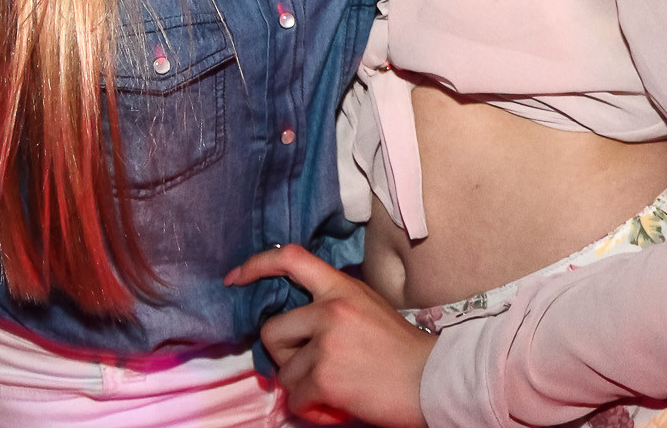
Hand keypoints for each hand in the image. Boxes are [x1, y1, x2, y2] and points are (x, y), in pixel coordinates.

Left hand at [226, 245, 433, 427]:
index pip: (291, 258)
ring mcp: (327, 342)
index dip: (256, 266)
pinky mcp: (325, 376)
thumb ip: (334, 306)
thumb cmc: (402, 349)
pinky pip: (295, 398)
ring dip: (301, 385)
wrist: (432, 378)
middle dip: (284, 355)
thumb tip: (296, 324)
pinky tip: (335, 404)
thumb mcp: (368, 308)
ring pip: (283, 371)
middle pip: (272, 330)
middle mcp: (331, 309)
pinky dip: (312, 407)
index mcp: (343, 287)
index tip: (234, 279)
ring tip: (332, 387)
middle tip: (310, 366)